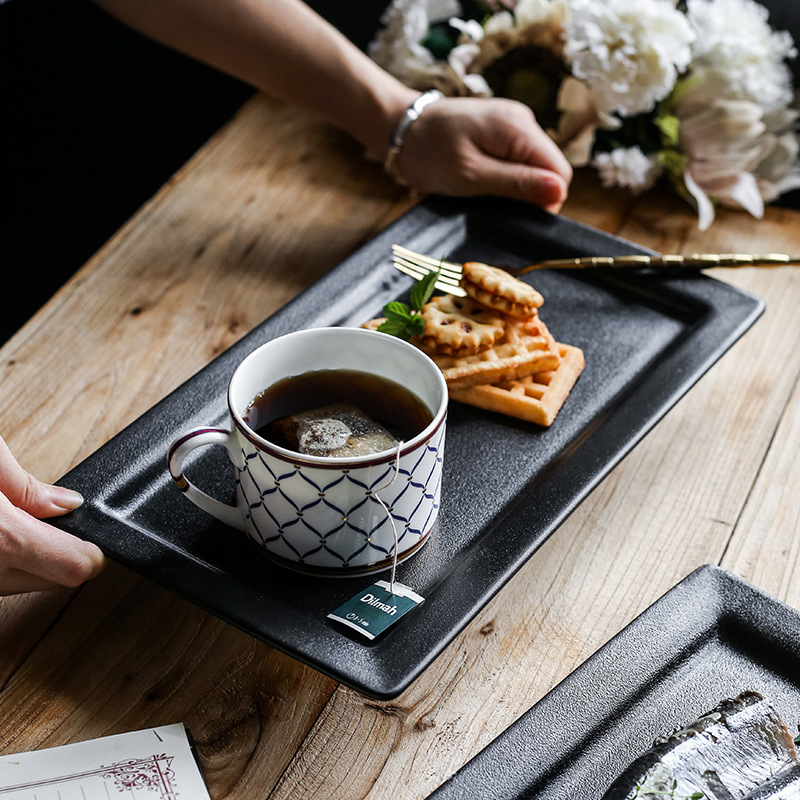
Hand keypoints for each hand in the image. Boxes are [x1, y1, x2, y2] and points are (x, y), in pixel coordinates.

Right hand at [0, 437, 105, 594]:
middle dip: (66, 556)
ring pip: (22, 586)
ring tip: (12, 524)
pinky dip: (6, 564)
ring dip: (32, 562)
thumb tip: (67, 503)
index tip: (97, 542)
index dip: (95, 555)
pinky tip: (0, 537)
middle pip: (56, 582)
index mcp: (2, 539)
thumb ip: (27, 486)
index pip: (75, 567)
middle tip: (53, 525)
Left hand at [395, 96, 572, 212]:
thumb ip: (516, 183)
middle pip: (551, 169)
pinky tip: (486, 180)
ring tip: (486, 191)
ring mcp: (515, 123)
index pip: (559, 172)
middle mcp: (523, 120)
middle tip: (496, 204)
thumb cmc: (430, 153)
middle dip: (531, 193)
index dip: (546, 200)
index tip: (517, 215)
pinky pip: (521, 159)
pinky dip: (509, 175)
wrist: (403, 129)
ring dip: (518, 185)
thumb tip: (559, 192)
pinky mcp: (504, 130)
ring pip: (537, 166)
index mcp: (518, 128)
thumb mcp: (472, 176)